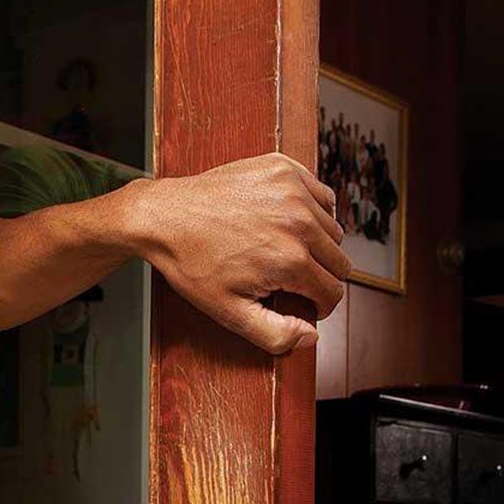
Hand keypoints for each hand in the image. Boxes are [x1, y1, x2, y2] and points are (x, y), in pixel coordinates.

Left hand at [132, 152, 351, 354]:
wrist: (163, 217)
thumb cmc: (191, 263)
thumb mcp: (228, 312)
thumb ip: (275, 333)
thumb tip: (311, 336)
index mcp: (290, 260)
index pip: (333, 292)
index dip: (319, 306)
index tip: (303, 304)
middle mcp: (299, 222)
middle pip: (339, 261)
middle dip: (319, 277)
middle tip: (288, 279)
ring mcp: (293, 190)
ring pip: (332, 228)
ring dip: (316, 244)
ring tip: (282, 250)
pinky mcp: (283, 168)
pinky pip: (320, 195)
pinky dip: (311, 210)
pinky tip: (284, 222)